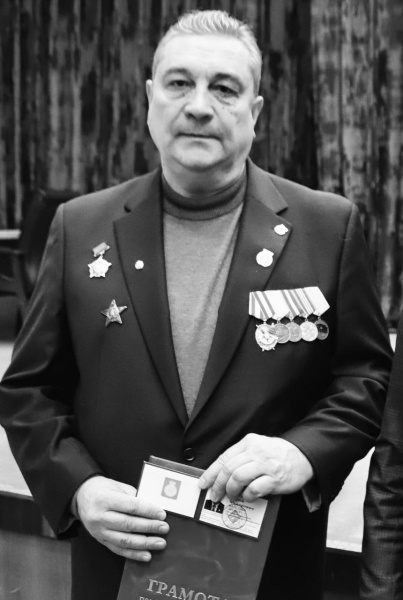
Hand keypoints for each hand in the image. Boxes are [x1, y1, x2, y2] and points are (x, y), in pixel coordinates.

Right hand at [75, 475, 168, 560]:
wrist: (82, 497)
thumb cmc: (103, 489)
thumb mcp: (118, 486)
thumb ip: (134, 496)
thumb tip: (153, 507)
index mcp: (105, 499)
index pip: (130, 506)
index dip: (148, 511)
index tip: (162, 514)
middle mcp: (100, 516)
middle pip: (128, 524)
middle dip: (149, 527)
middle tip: (164, 528)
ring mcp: (99, 531)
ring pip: (124, 540)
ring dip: (145, 543)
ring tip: (160, 543)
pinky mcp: (101, 540)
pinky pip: (118, 550)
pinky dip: (134, 554)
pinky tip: (146, 555)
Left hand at [198, 434, 313, 501]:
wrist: (302, 456)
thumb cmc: (276, 454)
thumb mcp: (257, 448)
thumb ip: (240, 458)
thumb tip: (219, 475)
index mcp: (248, 443)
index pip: (224, 458)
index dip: (211, 473)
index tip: (203, 484)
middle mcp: (255, 452)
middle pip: (229, 469)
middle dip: (218, 485)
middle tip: (215, 496)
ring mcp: (266, 465)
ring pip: (238, 478)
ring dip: (231, 491)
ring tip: (232, 497)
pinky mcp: (275, 478)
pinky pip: (254, 489)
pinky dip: (247, 495)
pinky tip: (248, 497)